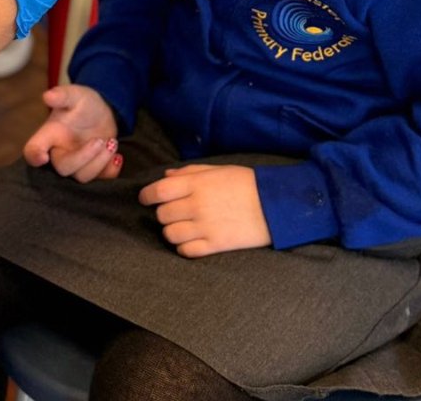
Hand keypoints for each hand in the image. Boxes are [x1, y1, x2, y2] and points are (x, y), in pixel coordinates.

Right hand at [23, 84, 121, 181]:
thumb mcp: (75, 95)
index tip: (44, 156)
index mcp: (49, 135)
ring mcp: (77, 164)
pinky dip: (110, 171)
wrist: (102, 112)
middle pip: (63, 169)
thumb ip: (63, 95)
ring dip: (100, 162)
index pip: (32, 150)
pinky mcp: (92, 170)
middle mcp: (60, 152)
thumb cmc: (83, 103)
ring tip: (111, 143)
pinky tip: (116, 156)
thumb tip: (48, 96)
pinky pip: (100, 180)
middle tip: (99, 140)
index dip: (34, 156)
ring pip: (82, 177)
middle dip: (84, 157)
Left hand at [138, 164, 271, 257]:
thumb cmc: (245, 183)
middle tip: (172, 211)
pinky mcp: (215, 245)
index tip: (145, 198)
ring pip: (170, 234)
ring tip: (181, 227)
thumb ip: (188, 172)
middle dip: (163, 213)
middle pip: (162, 214)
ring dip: (171, 231)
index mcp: (196, 184)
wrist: (274, 205)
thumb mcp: (216, 170)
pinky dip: (183, 247)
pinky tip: (191, 240)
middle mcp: (197, 205)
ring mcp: (205, 227)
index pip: (158, 190)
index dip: (146, 195)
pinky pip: (186, 251)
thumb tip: (165, 176)